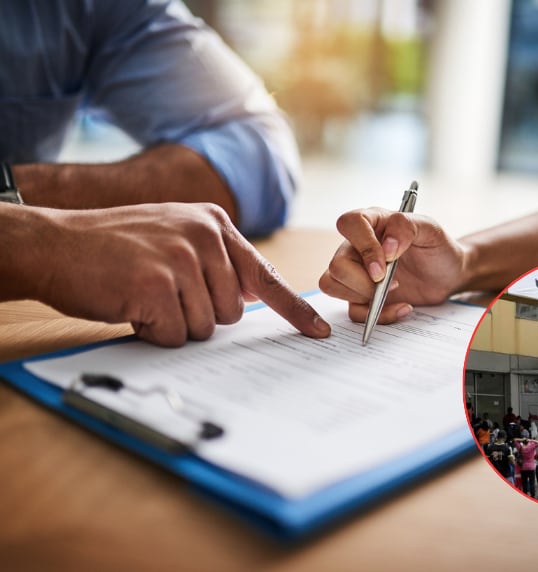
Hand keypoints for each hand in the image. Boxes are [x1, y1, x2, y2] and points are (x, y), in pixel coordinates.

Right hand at [28, 203, 329, 345]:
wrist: (55, 244)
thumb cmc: (115, 248)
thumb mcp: (174, 236)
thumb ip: (216, 260)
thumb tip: (250, 295)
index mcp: (214, 223)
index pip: (265, 274)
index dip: (293, 309)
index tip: (318, 333)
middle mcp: (205, 235)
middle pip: (232, 312)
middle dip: (199, 315)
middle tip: (162, 294)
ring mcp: (182, 258)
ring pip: (206, 327)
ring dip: (174, 324)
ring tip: (144, 295)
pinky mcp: (157, 284)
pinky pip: (176, 335)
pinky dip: (153, 332)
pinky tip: (131, 305)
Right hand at [319, 208, 468, 322]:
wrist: (449, 275)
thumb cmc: (437, 248)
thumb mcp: (431, 230)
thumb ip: (406, 227)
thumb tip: (387, 247)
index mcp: (372, 223)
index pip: (349, 224)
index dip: (364, 246)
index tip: (384, 266)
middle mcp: (357, 247)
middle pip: (337, 264)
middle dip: (363, 281)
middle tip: (393, 283)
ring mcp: (356, 272)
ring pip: (332, 285)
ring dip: (364, 297)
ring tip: (395, 291)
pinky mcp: (361, 296)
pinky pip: (353, 311)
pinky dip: (378, 315)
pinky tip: (401, 307)